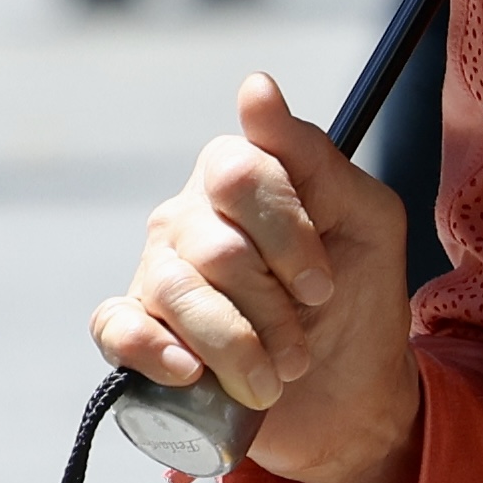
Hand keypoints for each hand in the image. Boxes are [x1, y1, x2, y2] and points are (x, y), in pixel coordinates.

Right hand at [91, 73, 413, 482]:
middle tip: (301, 342)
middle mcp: (189, 216)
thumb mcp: (366, 220)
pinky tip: (190, 372)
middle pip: (213, 246)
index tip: (322, 285)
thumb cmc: (358, 297)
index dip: (285, 232)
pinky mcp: (139, 335)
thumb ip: (315, 157)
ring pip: (176, 293)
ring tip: (270, 377)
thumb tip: (254, 86)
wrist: (349, 396)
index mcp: (240, 177)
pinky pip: (117, 327)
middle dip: (271, 306)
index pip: (236, 172)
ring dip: (236, 346)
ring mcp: (158, 273)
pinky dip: (151, 350)